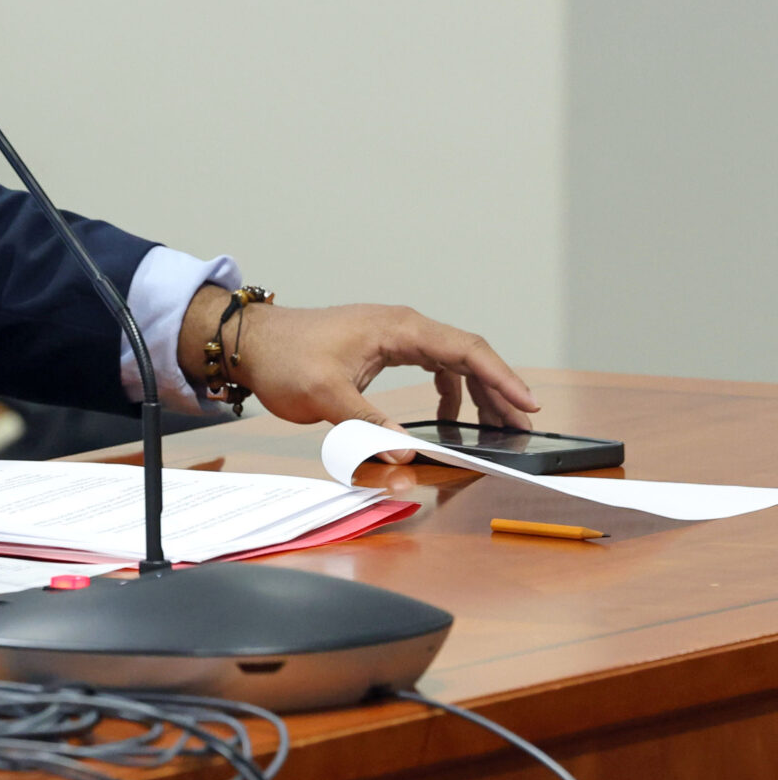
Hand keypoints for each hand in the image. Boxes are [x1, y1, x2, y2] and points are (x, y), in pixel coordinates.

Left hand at [202, 295, 542, 461]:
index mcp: (397, 328)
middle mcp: (401, 326)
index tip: (528, 404)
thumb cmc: (283, 359)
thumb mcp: (325, 396)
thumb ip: (368, 425)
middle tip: (524, 425)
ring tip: (499, 424)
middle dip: (499, 389)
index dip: (501, 377)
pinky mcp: (382, 348)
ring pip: (452, 360)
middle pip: (468, 354)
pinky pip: (431, 365)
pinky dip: (450, 388)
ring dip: (478, 390)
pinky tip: (451, 416)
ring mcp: (392, 335)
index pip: (465, 349)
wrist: (250, 342)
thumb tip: (406, 452)